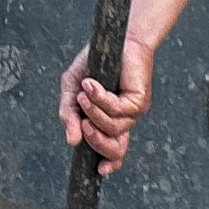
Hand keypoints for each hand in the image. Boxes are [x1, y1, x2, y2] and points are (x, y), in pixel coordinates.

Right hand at [56, 38, 153, 167]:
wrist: (113, 38)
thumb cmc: (95, 62)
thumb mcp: (72, 88)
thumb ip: (68, 113)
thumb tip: (71, 140)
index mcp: (110, 120)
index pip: (114, 150)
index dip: (110, 163)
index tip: (100, 170)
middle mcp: (124, 120)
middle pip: (116, 148)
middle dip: (96, 142)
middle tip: (82, 124)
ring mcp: (133, 111)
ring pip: (113, 128)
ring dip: (93, 113)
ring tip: (83, 94)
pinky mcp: (139, 99)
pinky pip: (117, 109)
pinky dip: (100, 98)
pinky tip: (91, 85)